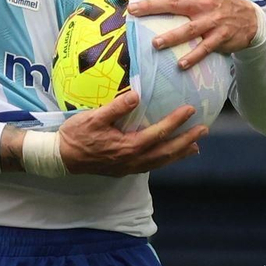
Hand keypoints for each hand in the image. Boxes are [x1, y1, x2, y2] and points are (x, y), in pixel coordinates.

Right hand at [55, 90, 207, 175]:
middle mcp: (132, 161)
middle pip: (166, 152)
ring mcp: (128, 168)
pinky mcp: (123, 170)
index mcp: (127, 147)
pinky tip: (169, 155)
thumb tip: (137, 95)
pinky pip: (151, 166)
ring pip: (160, 162)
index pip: (158, 134)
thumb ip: (116, 108)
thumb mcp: (93, 118)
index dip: (176, 122)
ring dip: (179, 154)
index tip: (190, 110)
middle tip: (204, 130)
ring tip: (195, 146)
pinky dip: (165, 160)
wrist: (60, 158)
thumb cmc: (76, 135)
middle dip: (186, 140)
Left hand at [122, 0, 258, 68]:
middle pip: (174, 3)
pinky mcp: (220, 37)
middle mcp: (203, 2)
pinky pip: (206, 48)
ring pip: (190, 29)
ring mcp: (212, 20)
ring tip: (155, 43)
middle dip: (152, 6)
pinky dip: (194, 56)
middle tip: (132, 10)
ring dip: (172, 36)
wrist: (248, 17)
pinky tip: (181, 65)